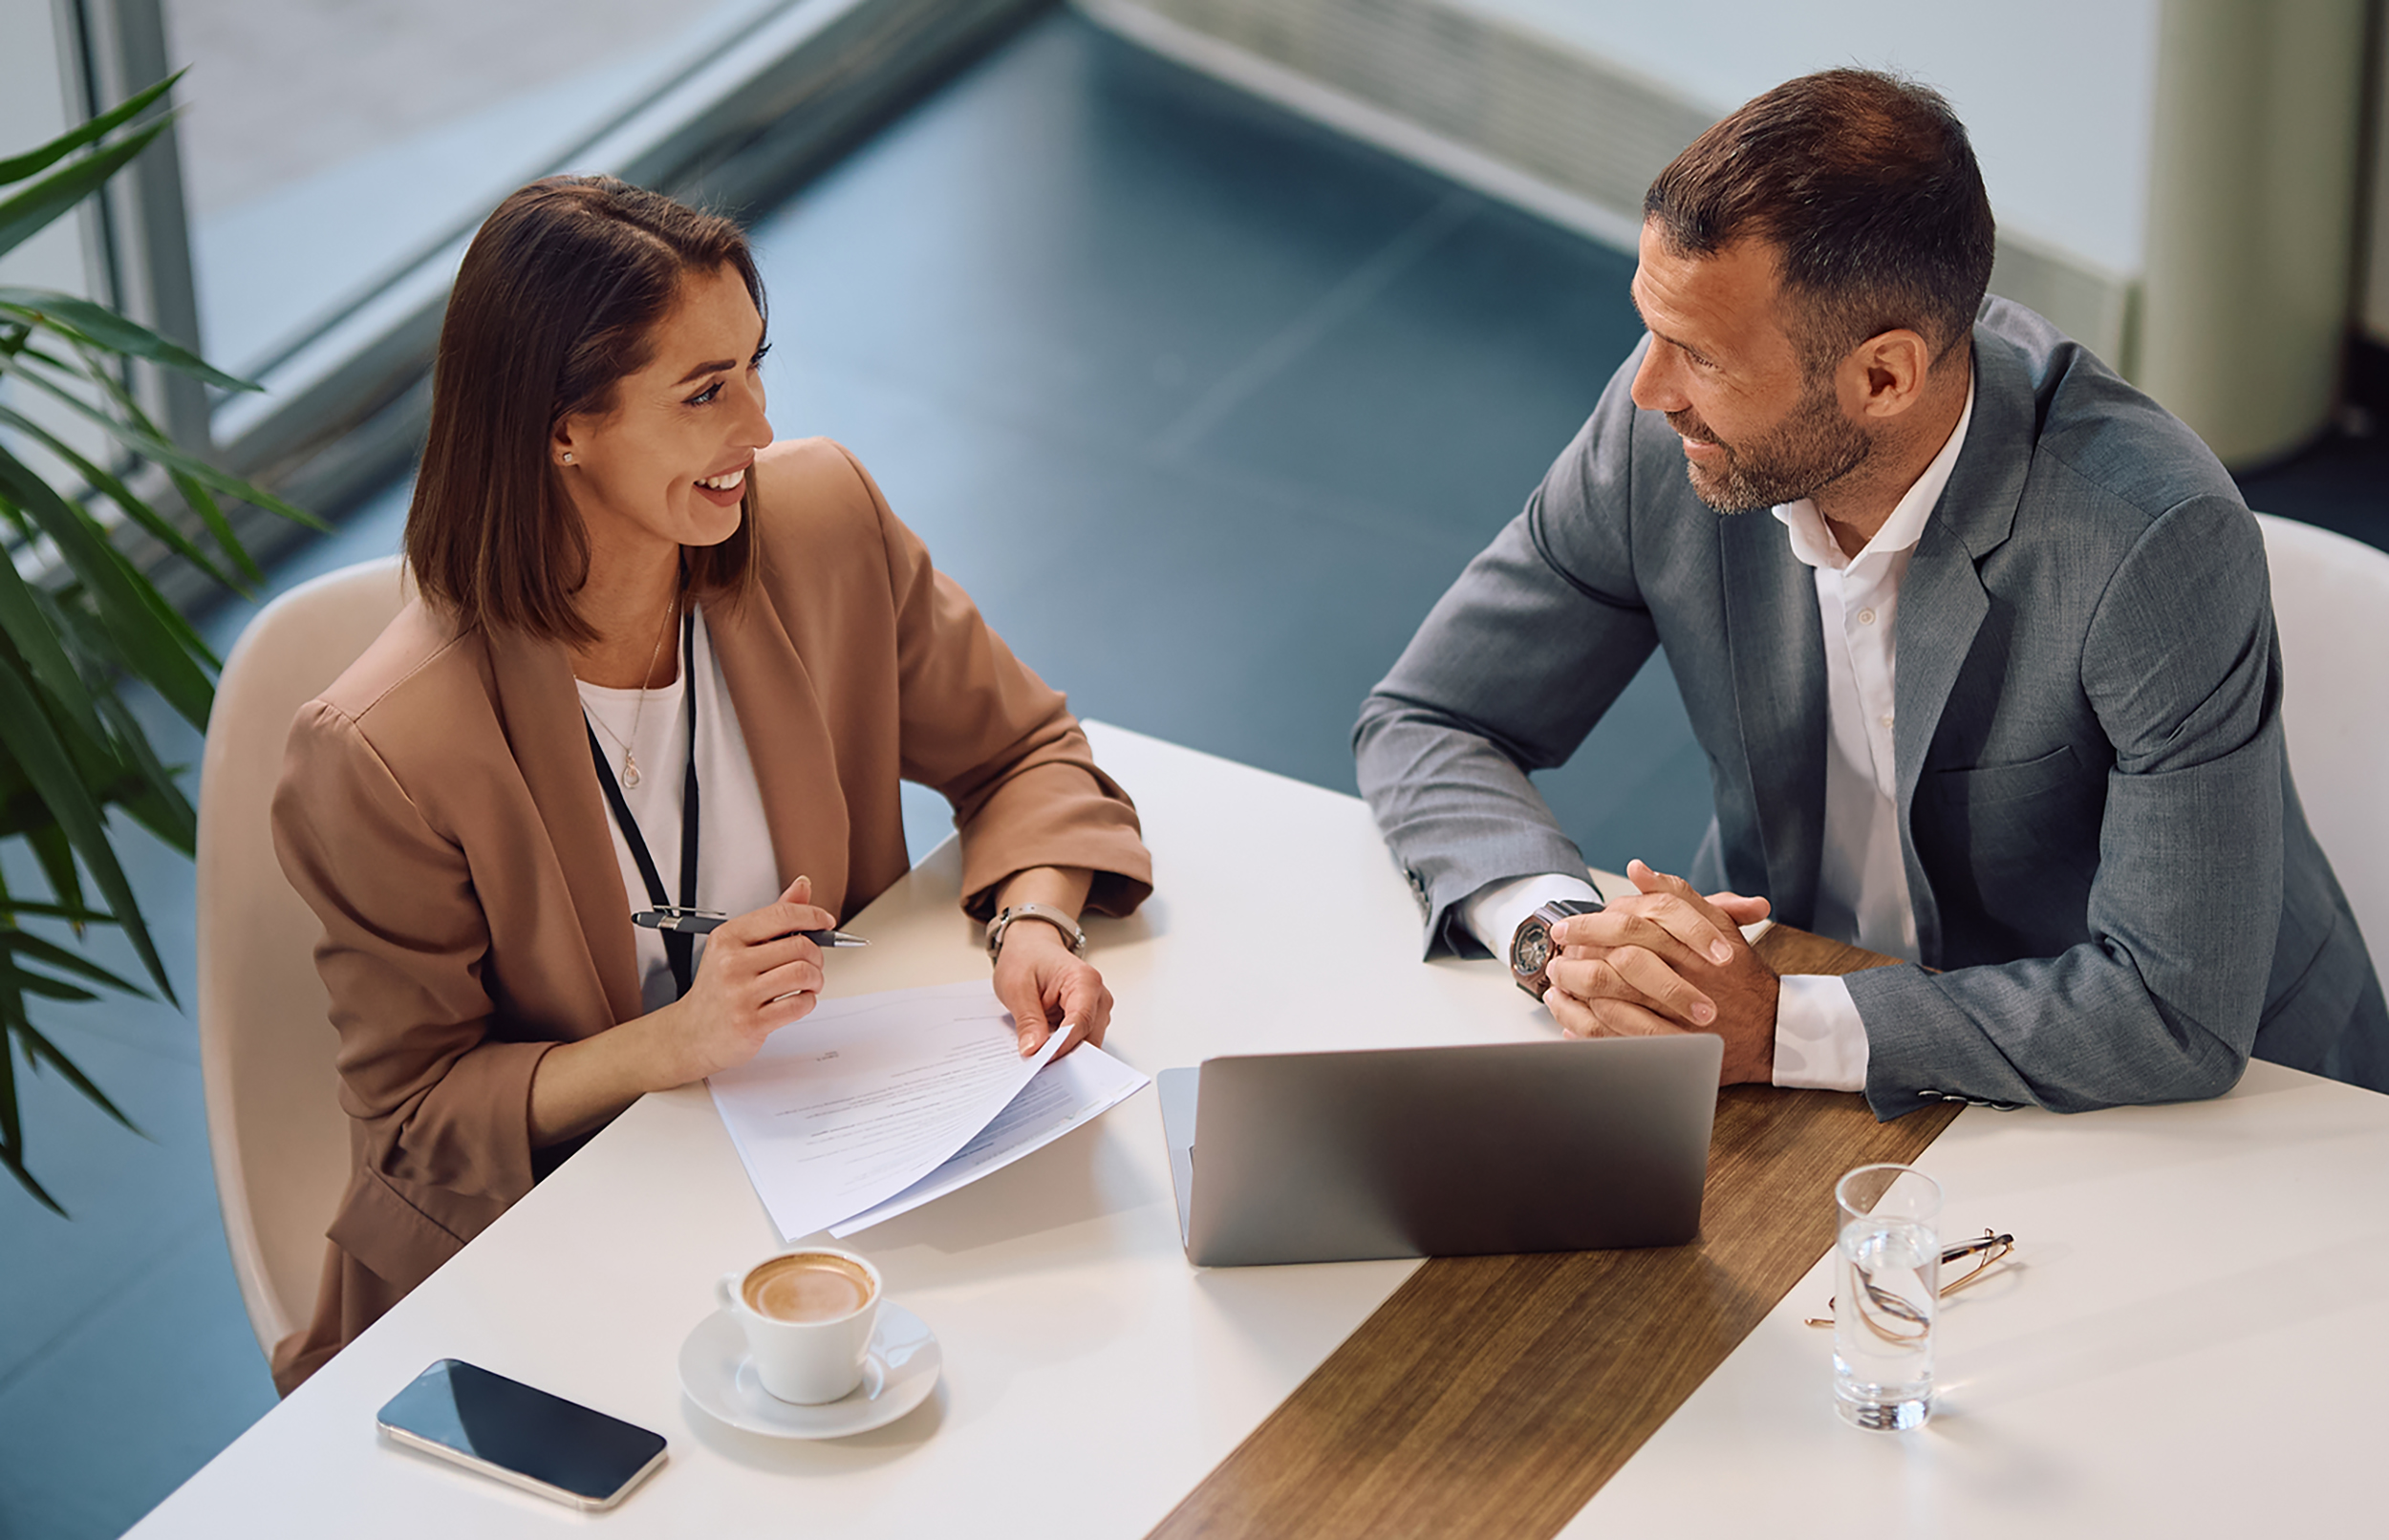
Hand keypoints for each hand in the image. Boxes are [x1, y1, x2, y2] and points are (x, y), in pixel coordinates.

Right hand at [649, 875, 834, 1083]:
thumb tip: (802, 886)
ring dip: (816, 980)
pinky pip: (799, 1004)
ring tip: (807, 984)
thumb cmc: (718, 989)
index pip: (782, 915)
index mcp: (728, 937)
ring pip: (803, 974)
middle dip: (816, 955)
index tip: (826, 922)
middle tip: (812, 963)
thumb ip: (773, 917)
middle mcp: (731, 963)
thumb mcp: (737, 946)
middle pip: (800, 946)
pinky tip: (797, 1001)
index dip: (813, 915)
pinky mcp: (751, 1022)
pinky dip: (808, 1001)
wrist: (692, 1034)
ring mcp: (740, 993)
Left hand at [992, 915, 1112, 1058]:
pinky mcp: (1089, 1018)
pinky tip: (1044, 1049)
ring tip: (1036, 1056)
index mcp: (1084, 980)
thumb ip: (1028, 1020)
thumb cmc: (1026, 958)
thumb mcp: (1016, 987)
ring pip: (1086, 1043)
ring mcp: (1096, 1008)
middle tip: (1035, 1065)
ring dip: (1063, 1052)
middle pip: (1088, 1037)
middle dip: (1064, 1054)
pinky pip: (1079, 1041)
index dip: (1062, 1046)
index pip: (1080, 1022)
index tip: (1041, 1061)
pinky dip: (1063, 1048)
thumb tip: (1034, 1049)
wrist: (1031, 947)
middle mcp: (1098, 995)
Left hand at [1542, 859, 1777, 1083]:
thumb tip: (1638, 869)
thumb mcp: (1717, 924)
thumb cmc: (1740, 975)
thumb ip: (1677, 895)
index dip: (1590, 924)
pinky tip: (1569, 1017)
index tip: (1566, 926)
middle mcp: (1682, 977)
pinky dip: (1584, 1025)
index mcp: (1689, 943)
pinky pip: (1613, 1036)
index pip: (1629, 924)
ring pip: (1608, 998)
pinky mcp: (1665, 1046)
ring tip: (1556, 983)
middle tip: (1556, 955)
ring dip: (1574, 989)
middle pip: (1612, 960)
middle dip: (1575, 957)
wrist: (1771, 1029)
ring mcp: (1673, 1015)